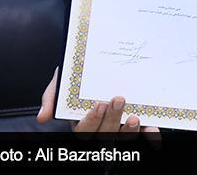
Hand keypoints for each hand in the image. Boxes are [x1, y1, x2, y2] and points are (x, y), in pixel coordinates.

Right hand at [37, 68, 160, 141]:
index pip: (83, 130)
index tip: (99, 104)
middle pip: (103, 135)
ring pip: (121, 138)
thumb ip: (52, 97)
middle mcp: (99, 127)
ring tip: (134, 117)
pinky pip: (141, 133)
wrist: (96, 60)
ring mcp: (118, 125)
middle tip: (118, 99)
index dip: (92, 120)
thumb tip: (43, 117)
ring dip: (128, 132)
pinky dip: (147, 133)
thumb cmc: (78, 74)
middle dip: (111, 120)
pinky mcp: (134, 121)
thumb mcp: (62, 81)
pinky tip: (153, 131)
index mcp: (80, 122)